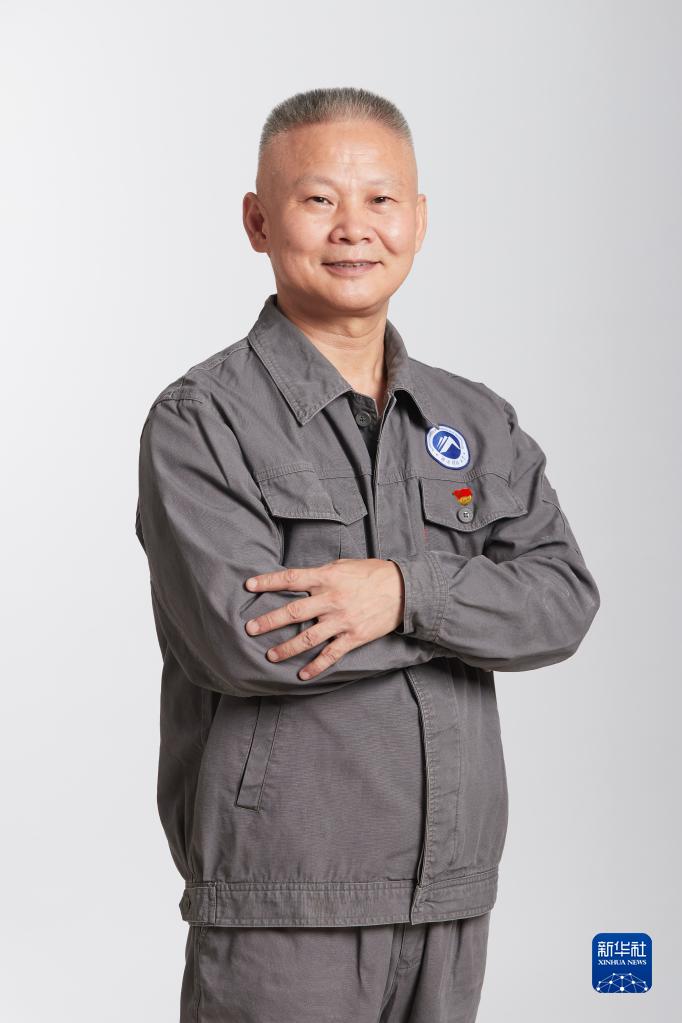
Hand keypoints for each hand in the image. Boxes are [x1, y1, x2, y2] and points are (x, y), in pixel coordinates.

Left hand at [243, 559, 404, 680]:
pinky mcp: (353, 637)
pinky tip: (302, 674)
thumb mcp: (344, 565)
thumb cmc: (372, 573)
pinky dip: (315, 666)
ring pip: (307, 638)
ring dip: (286, 648)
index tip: (249, 586)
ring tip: (270, 655)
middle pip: (293, 612)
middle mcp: (331, 600)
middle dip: (269, 621)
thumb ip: (321, 574)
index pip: (291, 579)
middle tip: (250, 628)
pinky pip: (330, 655)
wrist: (404, 589)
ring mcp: (341, 620)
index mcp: (327, 578)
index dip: (268, 582)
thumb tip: (300, 580)